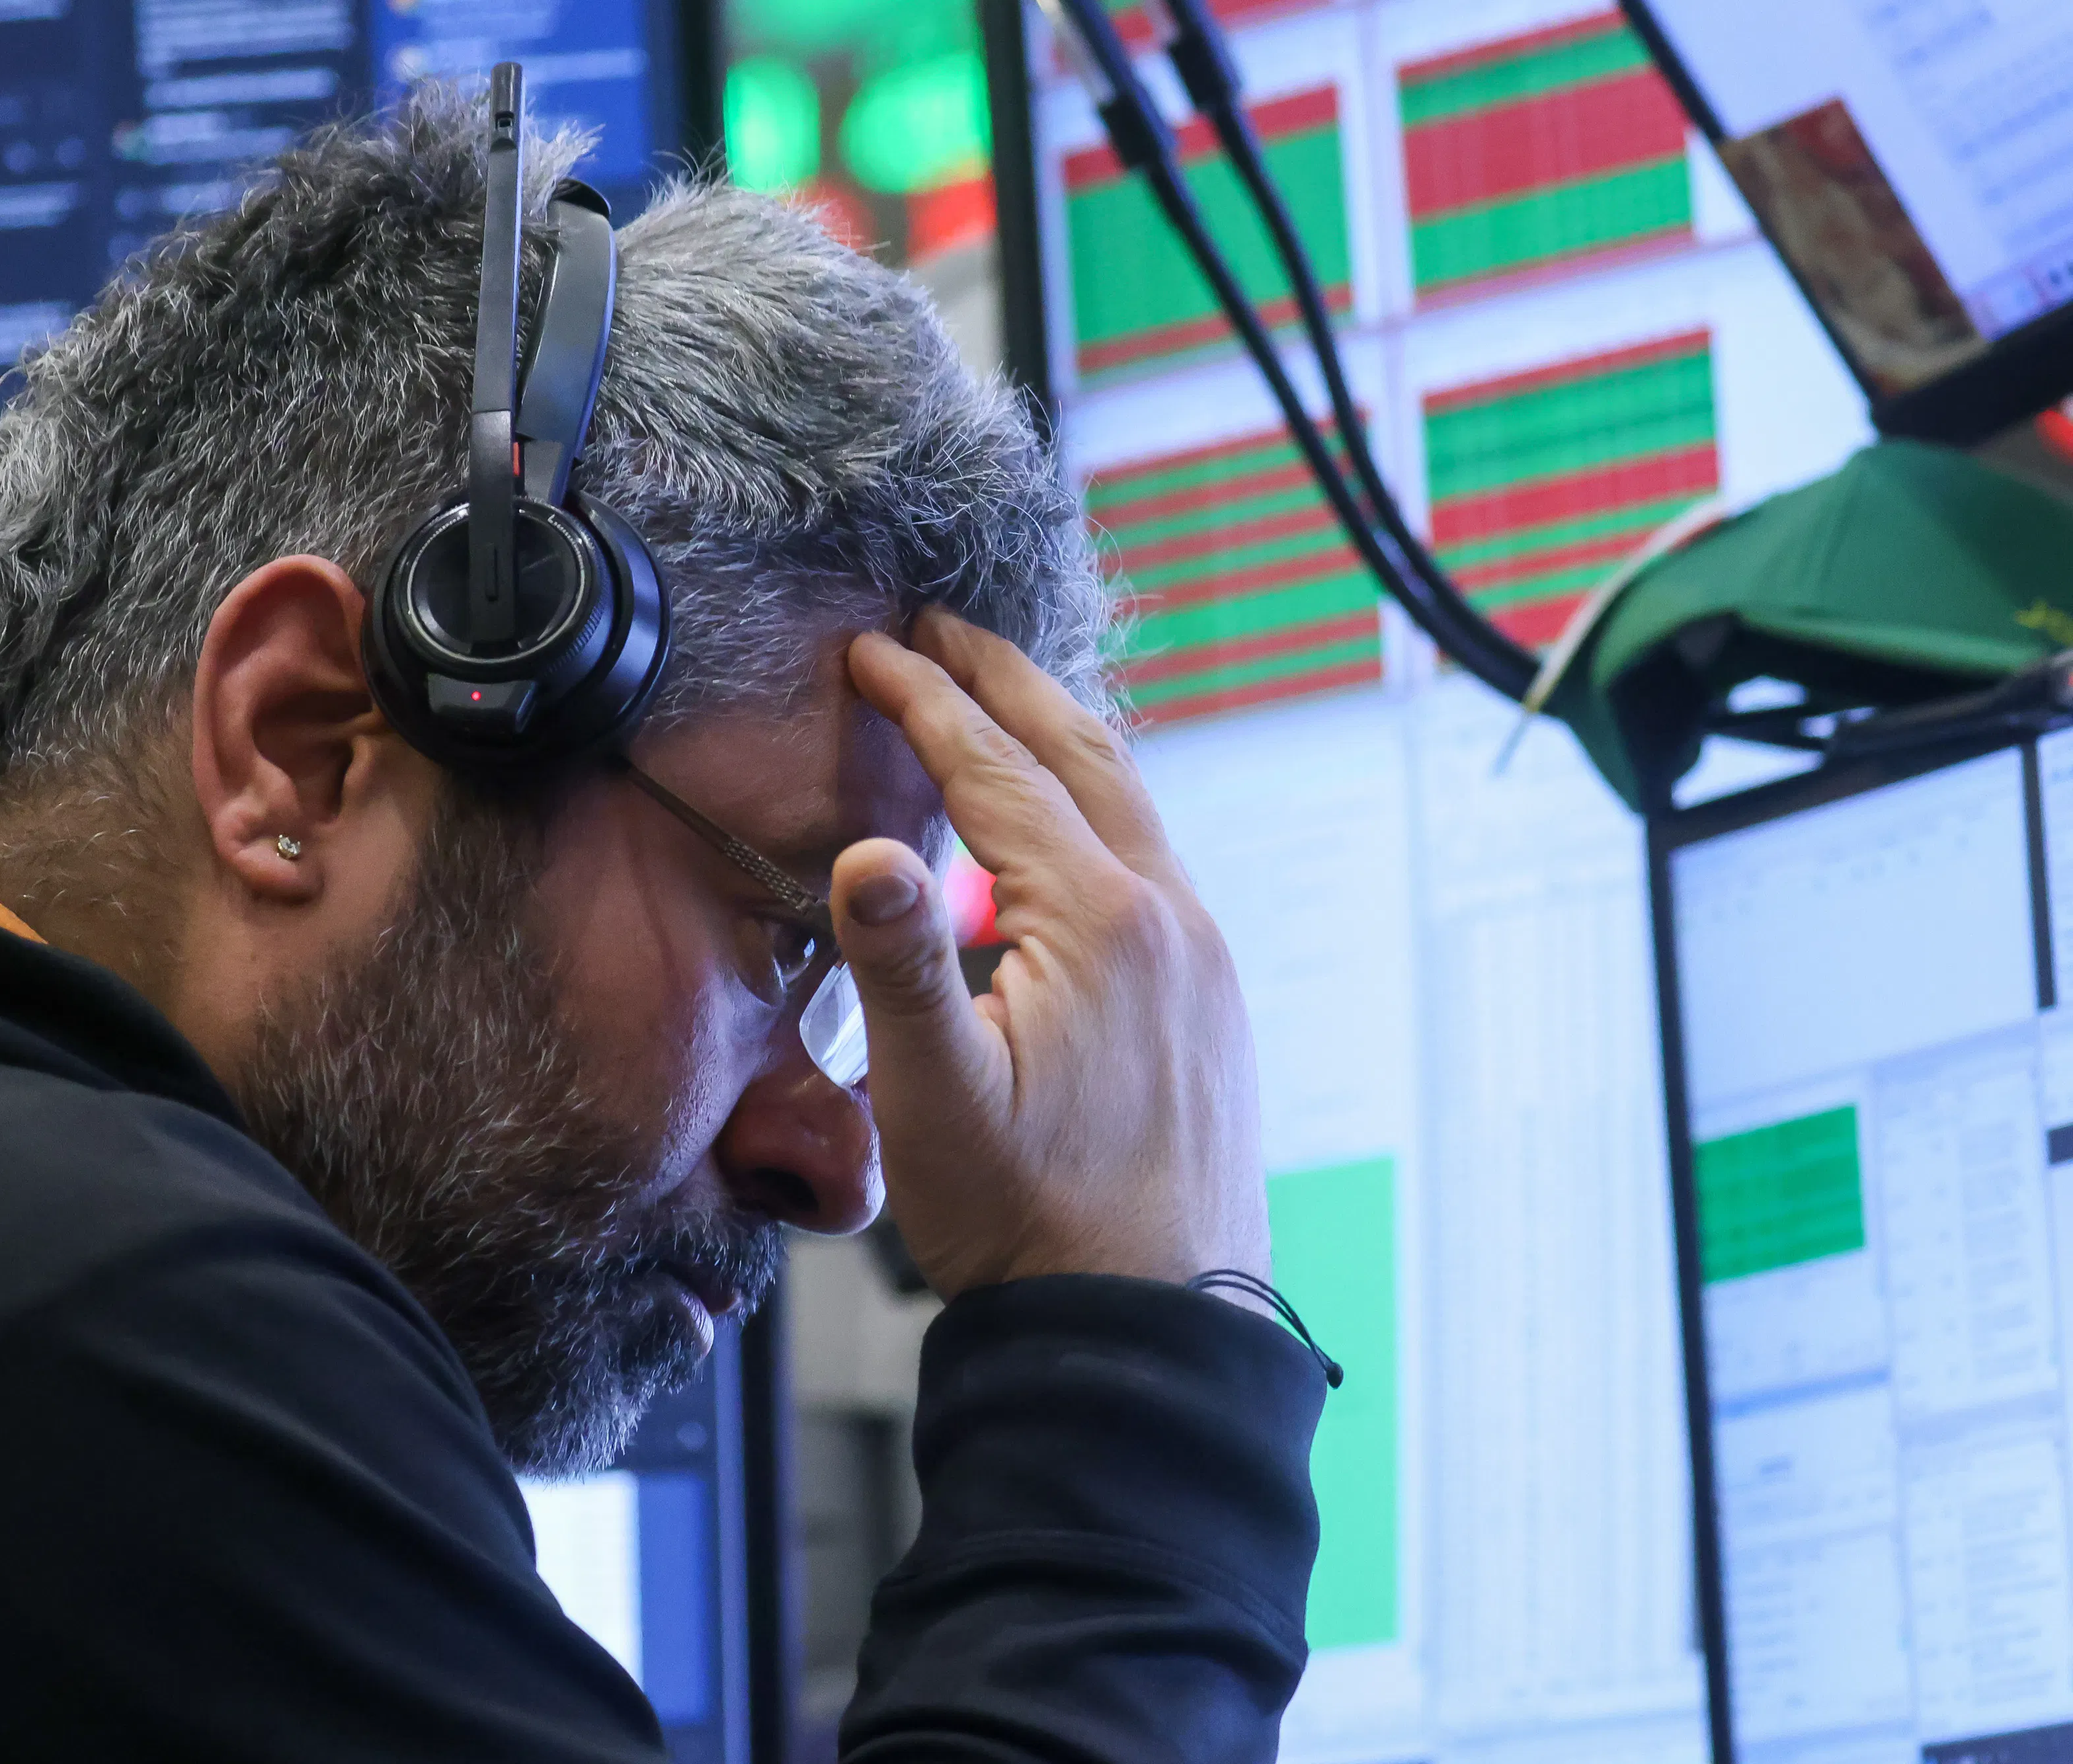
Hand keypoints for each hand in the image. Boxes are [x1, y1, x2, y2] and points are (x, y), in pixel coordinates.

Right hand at [829, 611, 1268, 1301]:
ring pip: (1127, 806)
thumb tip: (867, 848)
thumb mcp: (936, 1098)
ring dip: (1055, 740)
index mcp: (1100, 921)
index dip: (924, 702)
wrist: (1148, 1330)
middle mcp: (1169, 919)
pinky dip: (1093, 810)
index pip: (995, 772)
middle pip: (1082, 755)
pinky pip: (1150, 864)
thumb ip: (899, 964)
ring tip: (995, 701)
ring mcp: (1202, 960)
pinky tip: (1060, 833)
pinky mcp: (1210, 1004)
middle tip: (939, 626)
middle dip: (1004, 681)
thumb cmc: (1033, 1223)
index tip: (871, 650)